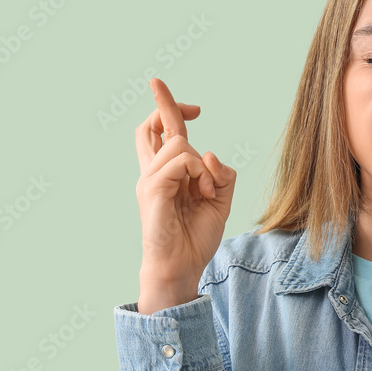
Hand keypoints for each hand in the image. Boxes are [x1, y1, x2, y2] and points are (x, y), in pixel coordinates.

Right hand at [135, 78, 236, 304]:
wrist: (181, 265)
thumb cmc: (196, 236)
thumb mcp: (219, 201)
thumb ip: (221, 176)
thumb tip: (210, 155)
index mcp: (167, 174)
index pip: (160, 133)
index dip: (170, 111)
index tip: (195, 108)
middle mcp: (154, 172)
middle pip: (151, 126)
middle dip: (168, 105)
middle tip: (197, 109)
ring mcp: (150, 179)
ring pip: (180, 144)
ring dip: (203, 166)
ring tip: (207, 192)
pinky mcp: (153, 188)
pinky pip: (181, 160)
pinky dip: (200, 173)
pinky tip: (203, 194)